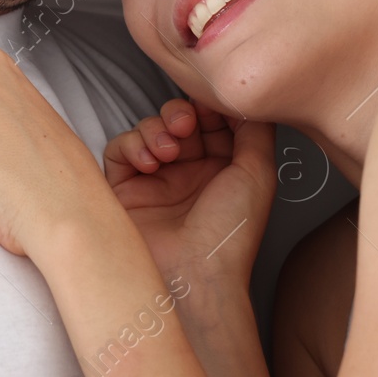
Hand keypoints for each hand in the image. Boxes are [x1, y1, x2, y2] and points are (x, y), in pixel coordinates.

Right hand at [105, 99, 275, 287]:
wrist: (193, 276)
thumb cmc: (229, 235)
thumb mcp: (258, 174)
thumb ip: (255, 130)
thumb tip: (248, 100)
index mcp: (223, 168)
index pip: (211, 120)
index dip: (208, 106)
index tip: (208, 105)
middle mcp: (190, 172)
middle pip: (178, 119)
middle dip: (181, 113)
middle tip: (186, 126)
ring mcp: (156, 180)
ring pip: (148, 129)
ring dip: (157, 129)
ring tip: (168, 151)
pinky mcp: (125, 189)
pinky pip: (119, 149)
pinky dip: (132, 146)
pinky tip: (149, 163)